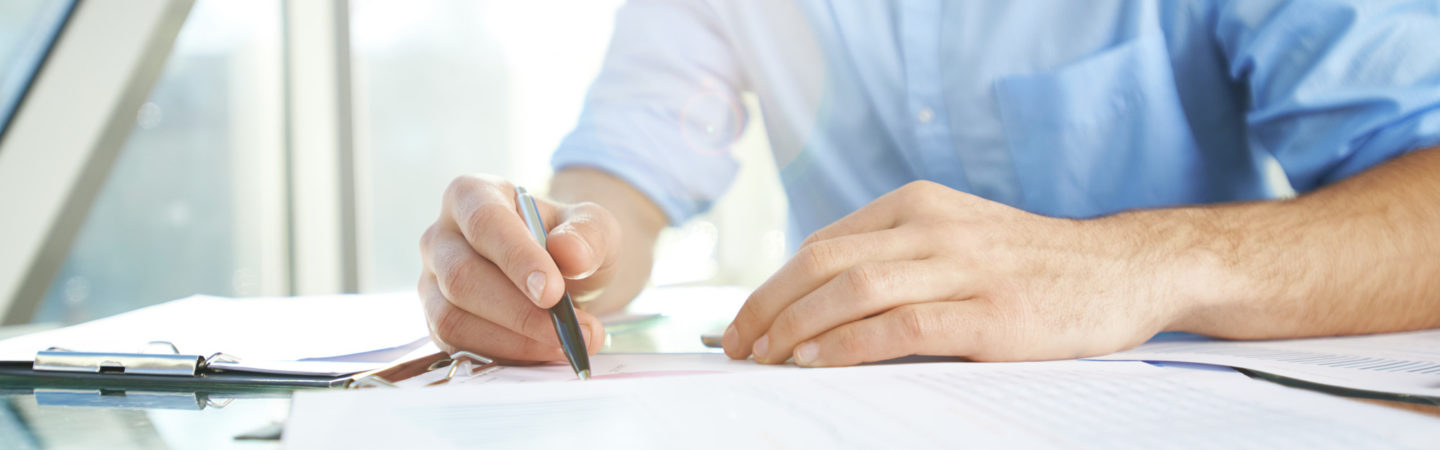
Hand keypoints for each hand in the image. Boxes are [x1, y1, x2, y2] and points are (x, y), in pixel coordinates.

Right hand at [418, 174, 619, 361]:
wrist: (563, 273)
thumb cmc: (571, 242)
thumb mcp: (594, 228)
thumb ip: (588, 234)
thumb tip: (569, 253)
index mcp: (472, 195)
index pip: (484, 222)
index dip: (516, 258)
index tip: (552, 291)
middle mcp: (441, 236)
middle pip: (462, 276)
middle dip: (519, 311)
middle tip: (570, 329)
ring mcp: (433, 281)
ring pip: (453, 317)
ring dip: (514, 340)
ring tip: (566, 344)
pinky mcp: (437, 321)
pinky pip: (458, 346)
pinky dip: (505, 356)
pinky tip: (543, 353)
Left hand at [721, 181, 1187, 365]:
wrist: (1124, 270)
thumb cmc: (1032, 265)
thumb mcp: (958, 238)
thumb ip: (898, 258)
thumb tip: (817, 305)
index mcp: (918, 205)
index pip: (823, 244)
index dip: (774, 285)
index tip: (746, 322)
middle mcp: (934, 228)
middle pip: (823, 262)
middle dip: (768, 306)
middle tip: (739, 346)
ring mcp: (963, 269)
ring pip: (852, 289)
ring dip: (796, 326)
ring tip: (766, 359)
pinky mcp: (990, 314)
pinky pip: (900, 326)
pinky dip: (848, 345)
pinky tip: (818, 362)